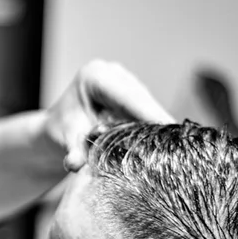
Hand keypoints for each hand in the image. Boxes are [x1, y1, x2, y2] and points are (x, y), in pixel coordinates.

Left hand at [45, 60, 173, 170]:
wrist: (60, 125)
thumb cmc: (61, 128)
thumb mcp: (64, 139)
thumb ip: (71, 151)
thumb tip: (73, 165)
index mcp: (95, 76)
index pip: (127, 96)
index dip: (149, 112)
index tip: (169, 128)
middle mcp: (115, 74)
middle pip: (143, 100)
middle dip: (159, 122)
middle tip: (178, 146)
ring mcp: (127, 82)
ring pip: (150, 105)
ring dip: (160, 127)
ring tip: (174, 148)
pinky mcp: (135, 94)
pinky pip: (150, 111)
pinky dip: (156, 128)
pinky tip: (166, 145)